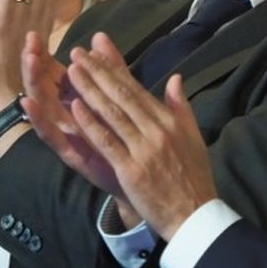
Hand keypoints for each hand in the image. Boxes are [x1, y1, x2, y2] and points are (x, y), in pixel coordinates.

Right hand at [21, 30, 125, 201]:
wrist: (152, 177)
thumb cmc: (136, 137)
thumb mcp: (123, 96)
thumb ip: (114, 68)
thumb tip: (100, 36)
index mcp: (84, 102)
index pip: (59, 75)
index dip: (47, 56)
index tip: (35, 35)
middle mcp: (72, 118)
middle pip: (48, 87)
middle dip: (36, 66)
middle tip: (27, 43)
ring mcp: (71, 136)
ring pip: (47, 107)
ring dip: (35, 84)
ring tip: (28, 62)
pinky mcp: (73, 154)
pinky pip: (52, 136)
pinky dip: (39, 119)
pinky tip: (27, 102)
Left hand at [63, 33, 215, 240]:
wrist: (194, 214)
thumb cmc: (194, 178)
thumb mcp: (194, 137)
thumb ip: (181, 107)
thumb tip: (176, 78)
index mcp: (170, 121)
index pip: (137, 90)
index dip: (115, 70)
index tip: (97, 53)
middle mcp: (157, 130)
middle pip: (122, 96)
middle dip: (98, 73)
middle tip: (78, 53)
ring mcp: (144, 150)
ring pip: (113, 114)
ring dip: (90, 91)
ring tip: (72, 71)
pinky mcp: (132, 169)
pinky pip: (108, 142)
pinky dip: (91, 124)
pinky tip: (75, 107)